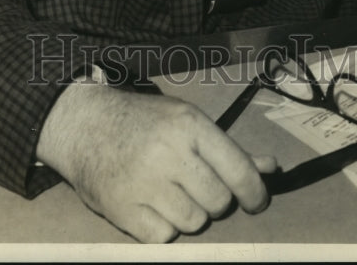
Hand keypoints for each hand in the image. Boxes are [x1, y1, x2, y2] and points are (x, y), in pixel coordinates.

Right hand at [36, 80, 275, 242]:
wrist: (85, 124)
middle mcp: (168, 152)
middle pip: (218, 202)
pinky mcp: (123, 208)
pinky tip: (151, 205)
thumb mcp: (185, 120)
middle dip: (214, 201)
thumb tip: (271, 168)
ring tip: (170, 193)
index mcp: (188, 125)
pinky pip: (164, 237)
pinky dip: (162, 227)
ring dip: (187, 214)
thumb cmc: (143, 122)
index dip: (254, 194)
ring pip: (193, 223)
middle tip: (197, 187)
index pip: (239, 171)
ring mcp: (144, 182)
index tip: (256, 201)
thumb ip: (228, 148)